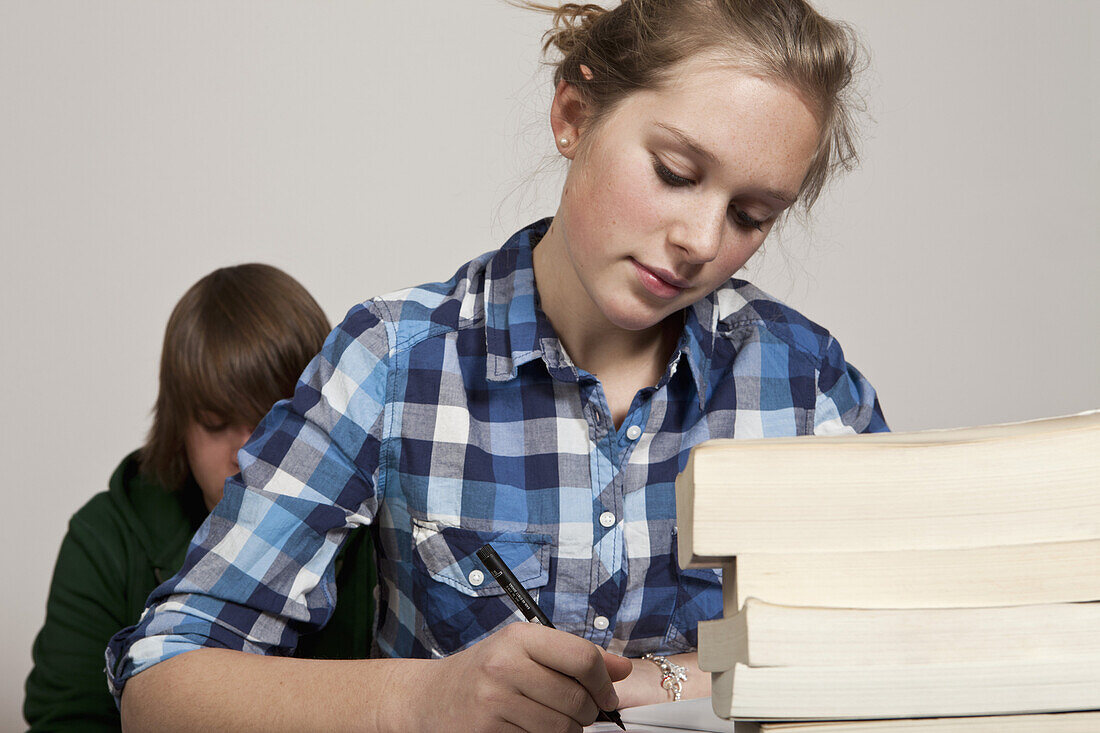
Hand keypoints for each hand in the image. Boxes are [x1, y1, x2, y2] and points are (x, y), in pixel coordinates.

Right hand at [411, 622, 631, 732]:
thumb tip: (623, 668)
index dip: (604, 682)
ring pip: (562, 728)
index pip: (582, 657)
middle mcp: (505, 663)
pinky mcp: (487, 728)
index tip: (607, 696)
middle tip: (580, 713)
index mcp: (520, 636)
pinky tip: (528, 728)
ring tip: (553, 720)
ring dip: (568, 731)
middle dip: (588, 713)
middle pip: (577, 699)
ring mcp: (494, 699)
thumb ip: (575, 657)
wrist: (430, 698)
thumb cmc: (485, 672)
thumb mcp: (525, 652)